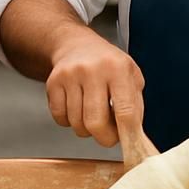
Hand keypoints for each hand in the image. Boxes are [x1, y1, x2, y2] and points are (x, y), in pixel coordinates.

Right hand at [46, 28, 144, 146]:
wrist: (76, 45)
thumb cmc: (108, 64)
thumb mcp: (131, 76)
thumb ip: (135, 105)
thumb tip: (133, 136)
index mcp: (118, 68)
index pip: (125, 111)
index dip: (127, 133)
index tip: (129, 143)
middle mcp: (92, 70)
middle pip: (96, 123)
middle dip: (104, 138)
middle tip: (109, 135)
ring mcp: (70, 76)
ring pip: (77, 123)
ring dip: (86, 129)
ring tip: (92, 114)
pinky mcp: (53, 83)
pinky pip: (60, 118)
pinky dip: (69, 121)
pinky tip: (76, 108)